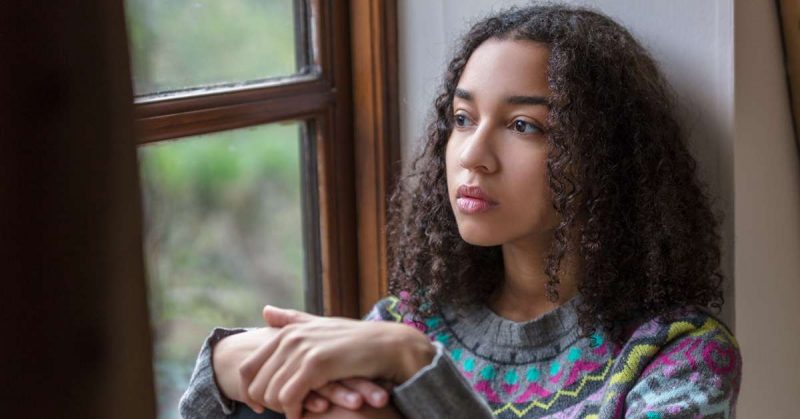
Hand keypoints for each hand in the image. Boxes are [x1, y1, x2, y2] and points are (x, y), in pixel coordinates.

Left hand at [240, 306, 434, 418]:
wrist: (388, 346)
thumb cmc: (355, 340)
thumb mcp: (319, 326)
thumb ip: (292, 319)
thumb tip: (265, 310)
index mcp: (287, 332)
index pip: (248, 367)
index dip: (249, 391)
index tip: (258, 406)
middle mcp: (290, 338)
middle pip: (256, 383)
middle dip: (264, 404)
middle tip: (280, 413)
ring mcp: (302, 349)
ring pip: (271, 393)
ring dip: (280, 410)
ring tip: (294, 414)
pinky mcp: (316, 364)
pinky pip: (289, 397)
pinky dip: (293, 412)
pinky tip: (302, 415)